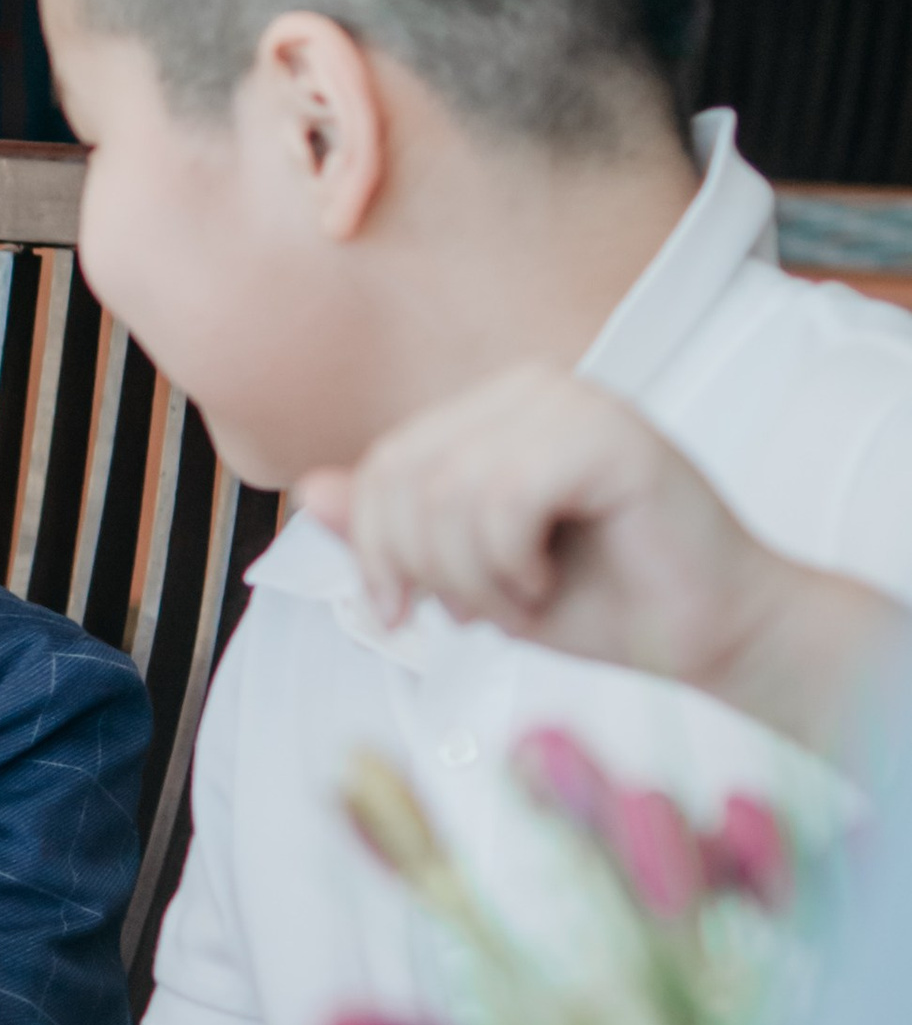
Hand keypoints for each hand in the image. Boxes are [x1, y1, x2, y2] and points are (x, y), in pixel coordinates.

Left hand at [298, 362, 901, 761]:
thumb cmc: (602, 603)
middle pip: (404, 476)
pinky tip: (548, 584)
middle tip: (481, 615)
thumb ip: (394, 533)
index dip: (374, 552)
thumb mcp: (470, 577)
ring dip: (474, 580)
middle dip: (425, 572)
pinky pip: (504, 499)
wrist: (714, 635)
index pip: (384, 464)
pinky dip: (510, 568)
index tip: (402, 615)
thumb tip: (310, 489)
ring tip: (524, 602)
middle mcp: (531, 389)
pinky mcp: (610, 434)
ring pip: (449, 492)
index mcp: (494, 411)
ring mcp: (574, 402)